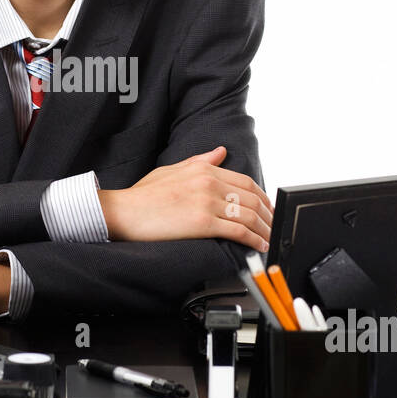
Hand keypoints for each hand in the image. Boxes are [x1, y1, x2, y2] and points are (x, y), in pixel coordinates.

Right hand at [98, 146, 273, 247]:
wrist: (123, 211)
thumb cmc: (142, 195)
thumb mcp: (171, 169)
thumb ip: (199, 161)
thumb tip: (221, 152)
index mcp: (203, 169)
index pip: (244, 181)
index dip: (262, 196)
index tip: (267, 208)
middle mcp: (209, 182)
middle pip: (252, 197)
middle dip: (268, 213)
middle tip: (274, 225)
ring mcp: (207, 202)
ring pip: (249, 215)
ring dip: (264, 228)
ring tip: (270, 238)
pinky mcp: (203, 223)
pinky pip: (237, 231)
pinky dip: (253, 239)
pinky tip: (259, 246)